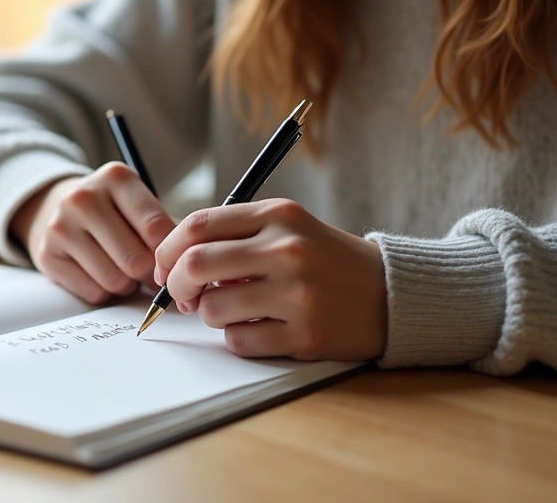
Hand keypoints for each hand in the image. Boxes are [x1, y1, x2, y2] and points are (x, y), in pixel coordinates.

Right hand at [10, 162, 175, 303]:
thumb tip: (186, 264)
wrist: (57, 208)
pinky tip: (101, 274)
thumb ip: (166, 229)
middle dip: (148, 274)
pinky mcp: (46, 255)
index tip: (172, 263)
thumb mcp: (138, 204)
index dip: (170, 255)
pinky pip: (93, 292)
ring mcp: (60, 226)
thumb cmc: (113, 212)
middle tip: (148, 272)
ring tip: (123, 270)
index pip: (155, 228)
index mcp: (115, 177)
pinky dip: (105, 292)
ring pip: (114, 280)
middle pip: (136, 259)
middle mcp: (83, 197)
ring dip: (127, 285)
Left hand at [154, 198, 386, 361]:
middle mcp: (287, 250)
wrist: (391, 293)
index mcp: (278, 215)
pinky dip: (238, 339)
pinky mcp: (306, 334)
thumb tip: (172, 260)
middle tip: (182, 297)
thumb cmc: (326, 260)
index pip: (197, 225)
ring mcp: (297, 294)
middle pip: (196, 265)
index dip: (167, 250)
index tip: (165, 268)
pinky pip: (239, 341)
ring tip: (234, 311)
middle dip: (175, 286)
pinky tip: (261, 328)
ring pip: (213, 309)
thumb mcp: (287, 227)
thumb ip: (234, 235)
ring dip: (211, 315)